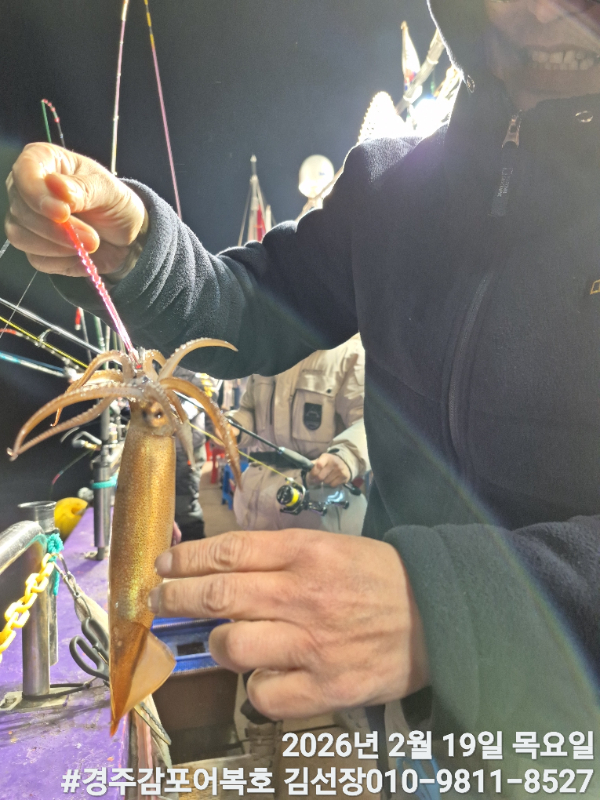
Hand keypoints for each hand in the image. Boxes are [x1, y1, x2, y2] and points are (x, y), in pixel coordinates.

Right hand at [5, 142, 146, 276]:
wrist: (128, 237)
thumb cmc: (116, 204)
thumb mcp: (110, 191)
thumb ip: (83, 188)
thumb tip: (56, 186)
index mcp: (44, 161)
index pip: (23, 172)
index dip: (37, 194)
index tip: (62, 213)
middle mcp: (28, 188)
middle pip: (20, 210)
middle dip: (55, 228)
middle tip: (92, 237)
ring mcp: (28, 219)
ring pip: (20, 236)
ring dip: (57, 246)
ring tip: (91, 244)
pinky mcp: (35, 248)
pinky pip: (36, 259)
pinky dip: (61, 261)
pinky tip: (81, 254)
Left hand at [148, 529, 429, 719]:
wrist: (437, 616)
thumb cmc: (380, 578)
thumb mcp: (332, 546)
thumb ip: (279, 556)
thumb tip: (221, 566)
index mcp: (306, 553)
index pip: (228, 551)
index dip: (186, 559)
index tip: (164, 565)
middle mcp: (304, 595)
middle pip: (218, 595)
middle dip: (175, 598)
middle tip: (159, 600)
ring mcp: (313, 644)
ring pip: (232, 645)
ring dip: (218, 644)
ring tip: (224, 640)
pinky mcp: (325, 687)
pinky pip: (264, 694)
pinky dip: (255, 685)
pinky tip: (266, 674)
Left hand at [308, 453, 350, 486]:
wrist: (345, 464)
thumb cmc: (329, 463)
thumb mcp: (321, 460)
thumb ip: (313, 464)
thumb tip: (305, 467)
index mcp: (327, 457)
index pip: (318, 465)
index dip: (313, 473)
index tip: (311, 477)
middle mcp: (334, 462)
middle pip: (321, 476)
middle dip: (317, 480)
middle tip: (316, 480)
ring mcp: (340, 470)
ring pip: (326, 482)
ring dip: (324, 482)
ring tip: (326, 478)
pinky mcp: (344, 476)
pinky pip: (333, 485)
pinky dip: (331, 484)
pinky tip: (332, 479)